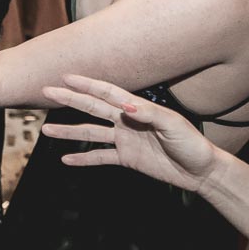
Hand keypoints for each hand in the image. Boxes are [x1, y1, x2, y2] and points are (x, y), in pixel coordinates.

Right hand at [41, 75, 220, 193]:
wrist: (201, 172)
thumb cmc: (192, 144)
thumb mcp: (174, 125)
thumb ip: (149, 114)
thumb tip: (125, 106)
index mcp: (137, 108)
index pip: (107, 92)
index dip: (86, 84)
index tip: (66, 77)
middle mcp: (126, 121)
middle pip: (92, 108)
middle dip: (69, 99)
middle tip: (47, 91)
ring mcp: (124, 139)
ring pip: (90, 132)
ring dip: (68, 132)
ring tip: (47, 131)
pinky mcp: (126, 158)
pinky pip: (100, 157)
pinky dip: (83, 158)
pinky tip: (66, 159)